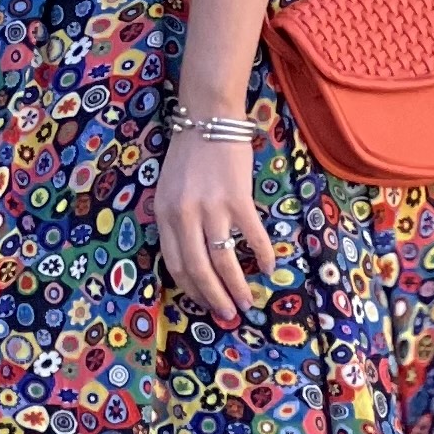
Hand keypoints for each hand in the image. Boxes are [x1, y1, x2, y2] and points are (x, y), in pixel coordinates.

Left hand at [151, 121, 273, 328]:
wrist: (208, 118)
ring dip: (237, 287)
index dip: (191, 290)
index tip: (204, 304)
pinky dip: (263, 255)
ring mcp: (211, 207)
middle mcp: (184, 215)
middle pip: (198, 269)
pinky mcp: (238, 198)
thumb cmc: (189, 154)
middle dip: (214, 298)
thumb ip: (175, 221)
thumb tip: (191, 257)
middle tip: (228, 314)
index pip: (175, 265)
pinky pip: (252, 236)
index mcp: (165, 214)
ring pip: (223, 260)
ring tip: (247, 302)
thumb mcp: (168, 190)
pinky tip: (269, 266)